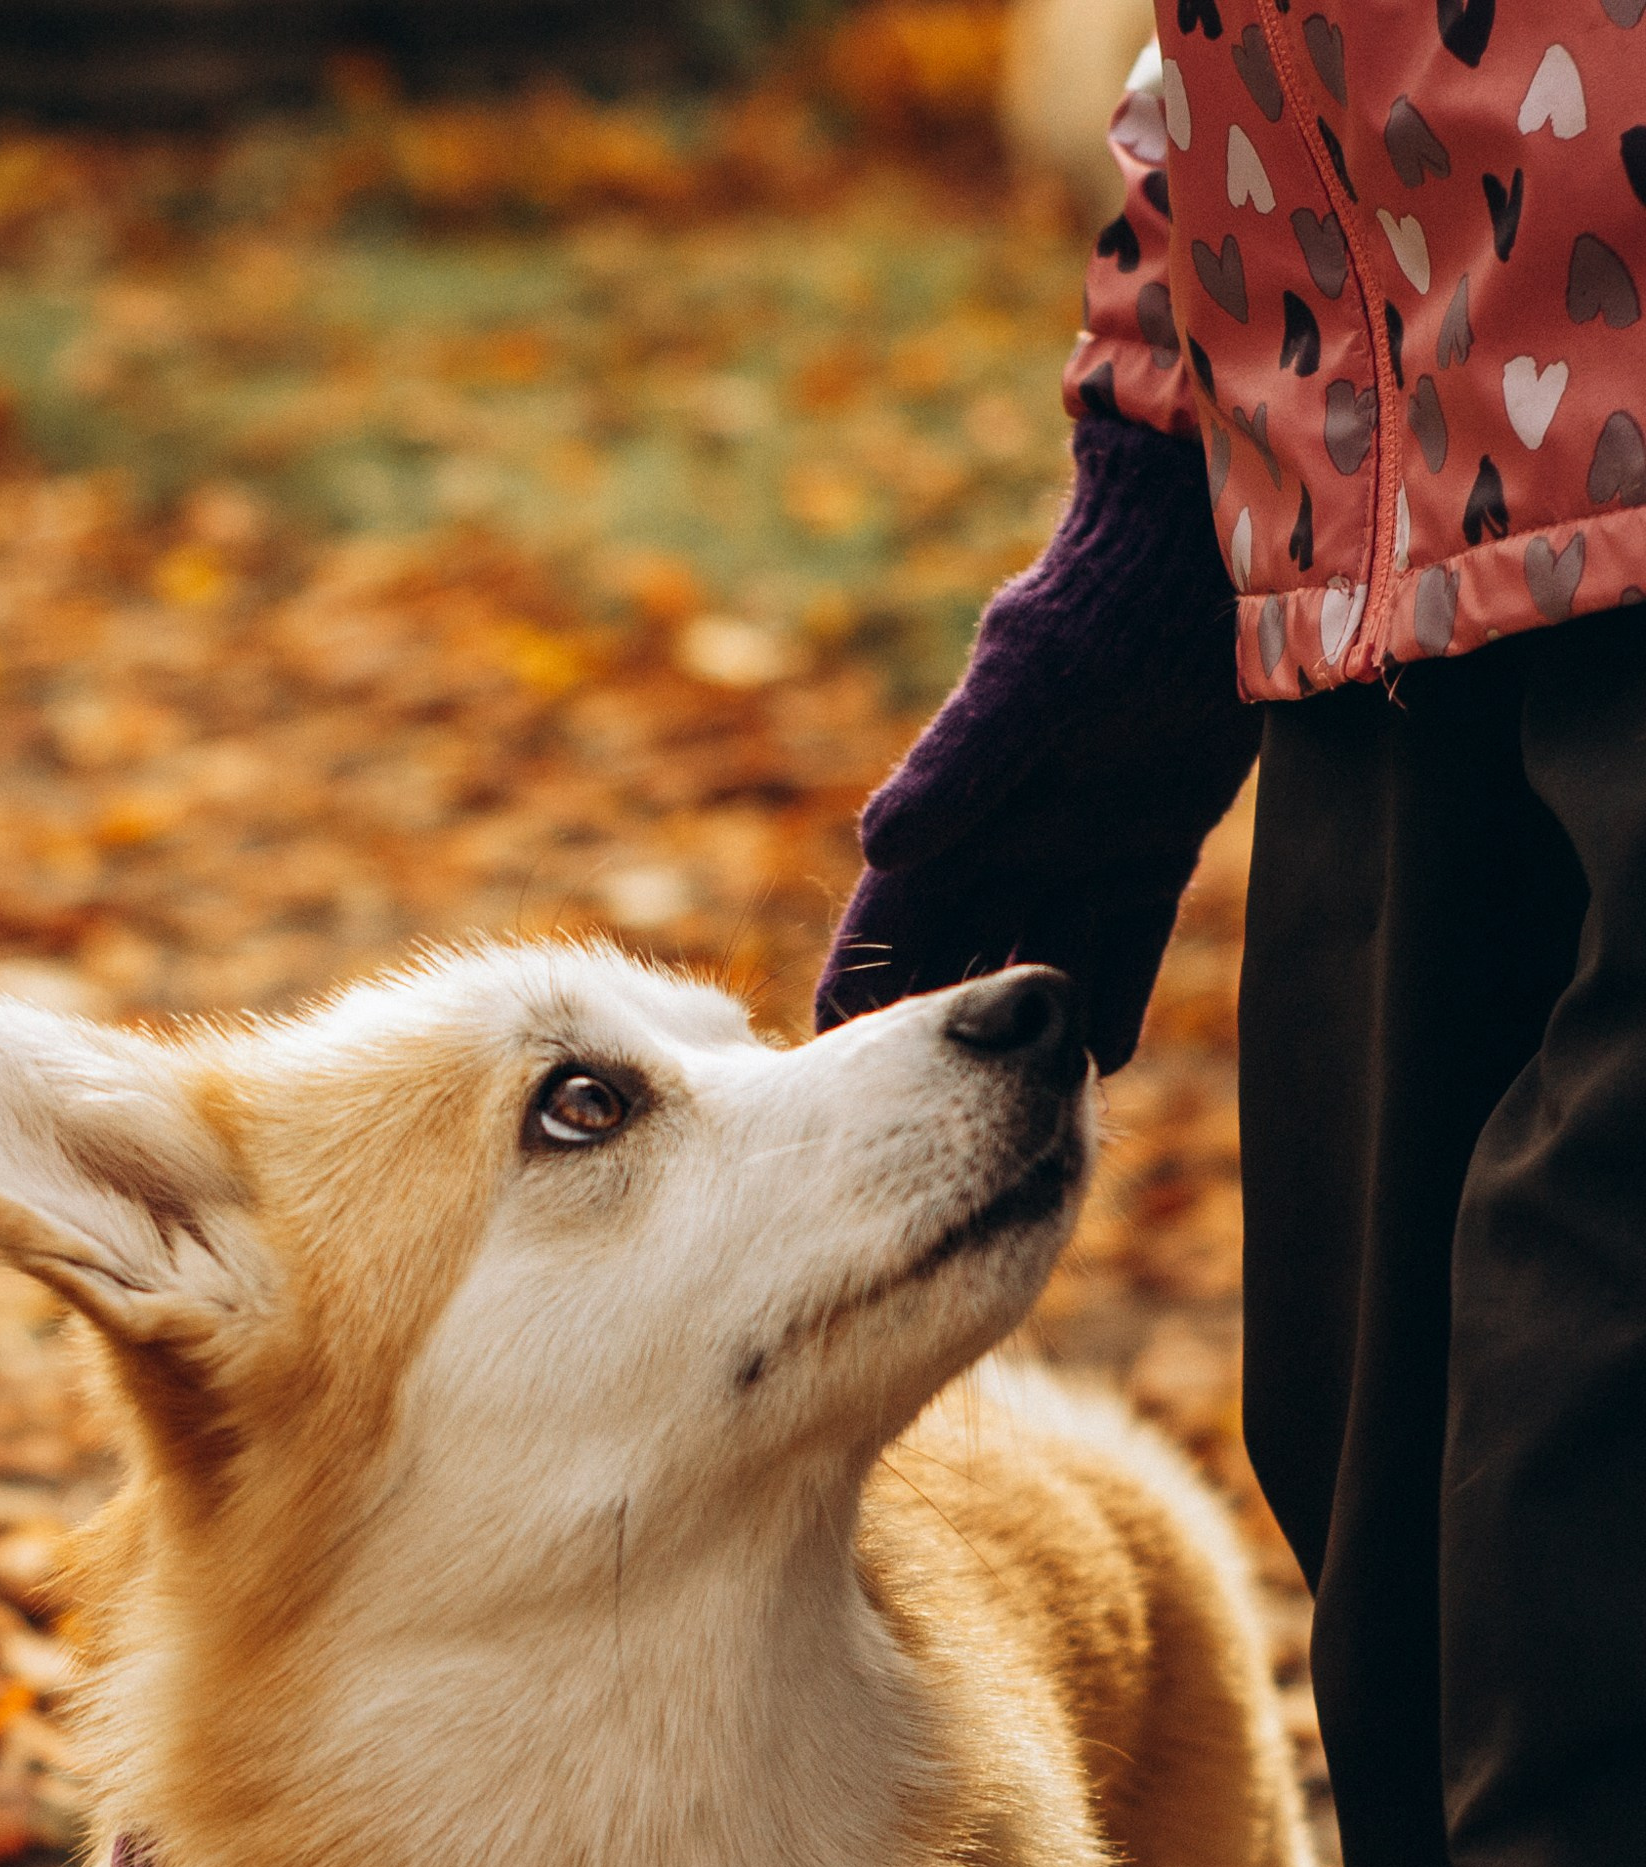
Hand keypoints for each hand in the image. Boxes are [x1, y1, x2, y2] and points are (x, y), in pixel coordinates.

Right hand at [816, 413, 1260, 1072]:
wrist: (1200, 561)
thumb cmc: (1098, 607)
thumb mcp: (1025, 687)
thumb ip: (959, 767)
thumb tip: (879, 842)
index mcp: (957, 819)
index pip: (889, 931)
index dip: (861, 1003)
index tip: (833, 1081)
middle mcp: (1008, 847)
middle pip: (959, 969)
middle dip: (945, 1049)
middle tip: (933, 1140)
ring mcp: (1080, 853)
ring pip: (1042, 970)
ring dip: (1034, 1040)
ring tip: (1029, 1127)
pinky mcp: (1153, 850)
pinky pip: (1125, 946)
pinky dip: (1115, 1002)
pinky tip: (1108, 1067)